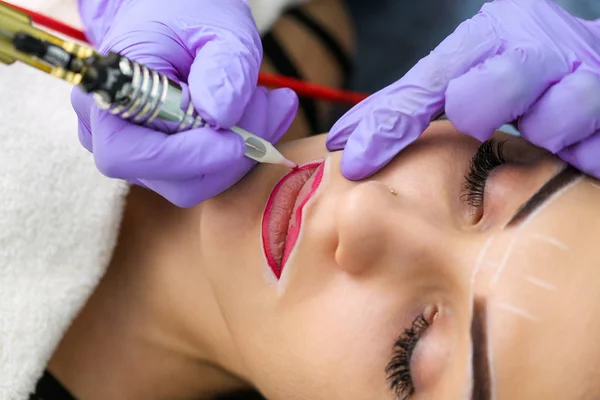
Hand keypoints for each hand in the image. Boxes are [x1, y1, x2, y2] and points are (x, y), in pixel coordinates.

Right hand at [73, 0, 297, 206]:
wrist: (173, 16)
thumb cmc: (188, 14)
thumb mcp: (219, 27)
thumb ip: (223, 67)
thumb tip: (220, 116)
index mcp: (113, 93)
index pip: (132, 154)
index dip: (188, 157)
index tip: (238, 142)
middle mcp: (114, 133)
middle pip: (173, 181)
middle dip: (231, 155)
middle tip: (270, 105)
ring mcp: (140, 153)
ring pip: (197, 182)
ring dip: (244, 151)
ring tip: (267, 100)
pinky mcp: (167, 162)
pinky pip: (208, 174)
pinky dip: (242, 151)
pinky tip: (260, 112)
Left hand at [327, 0, 599, 179]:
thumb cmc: (520, 74)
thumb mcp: (465, 72)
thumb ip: (407, 105)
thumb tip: (343, 142)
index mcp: (491, 34)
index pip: (429, 80)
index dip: (390, 124)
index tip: (354, 161)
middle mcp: (538, 46)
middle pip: (489, 92)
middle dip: (483, 112)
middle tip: (488, 120)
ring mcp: (585, 75)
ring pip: (553, 119)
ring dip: (546, 134)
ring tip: (549, 130)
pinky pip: (593, 152)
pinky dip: (583, 157)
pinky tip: (579, 149)